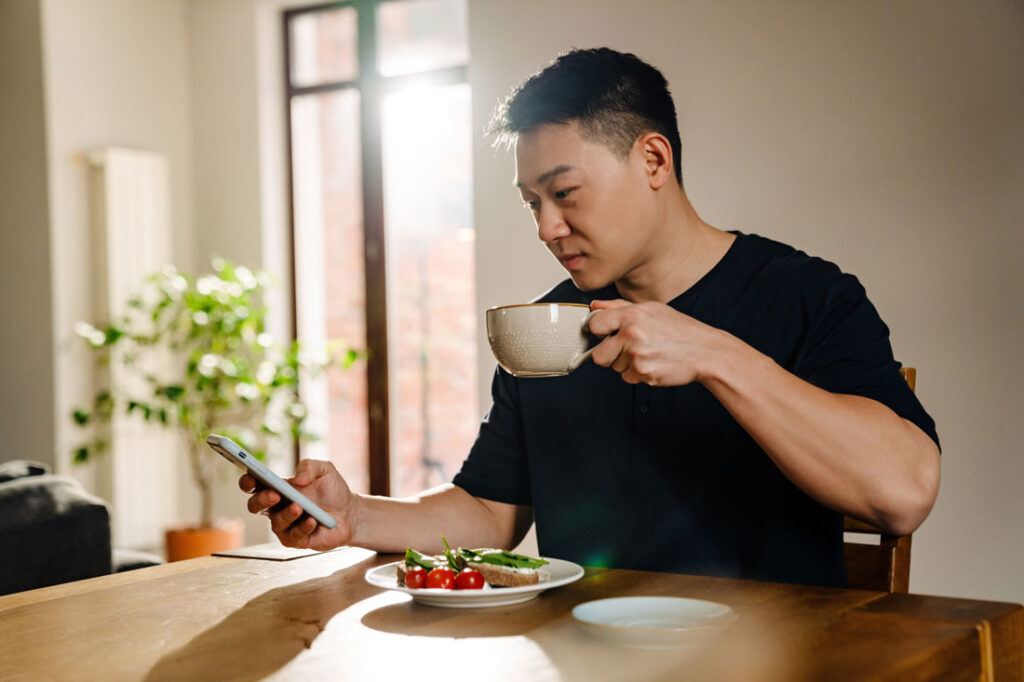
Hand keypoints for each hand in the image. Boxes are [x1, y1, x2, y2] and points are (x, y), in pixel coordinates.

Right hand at [239, 459, 353, 550]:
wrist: (350, 512)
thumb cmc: (332, 490)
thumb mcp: (325, 469)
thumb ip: (309, 466)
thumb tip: (297, 479)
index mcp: (277, 488)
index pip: (253, 485)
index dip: (247, 481)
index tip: (252, 477)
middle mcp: (276, 507)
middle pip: (255, 505)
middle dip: (262, 499)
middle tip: (275, 495)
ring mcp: (284, 525)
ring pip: (276, 522)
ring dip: (286, 514)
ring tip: (298, 507)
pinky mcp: (296, 540)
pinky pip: (293, 536)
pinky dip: (302, 528)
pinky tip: (312, 521)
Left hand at [587, 299, 725, 386]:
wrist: (705, 351)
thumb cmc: (680, 330)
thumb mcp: (651, 309)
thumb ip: (619, 307)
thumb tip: (595, 306)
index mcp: (632, 316)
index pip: (594, 324)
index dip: (598, 330)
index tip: (605, 333)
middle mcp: (632, 335)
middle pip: (598, 355)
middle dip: (608, 354)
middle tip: (625, 348)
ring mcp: (637, 356)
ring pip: (615, 367)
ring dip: (626, 363)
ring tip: (647, 353)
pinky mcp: (644, 374)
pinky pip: (628, 377)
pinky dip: (637, 373)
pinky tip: (652, 362)